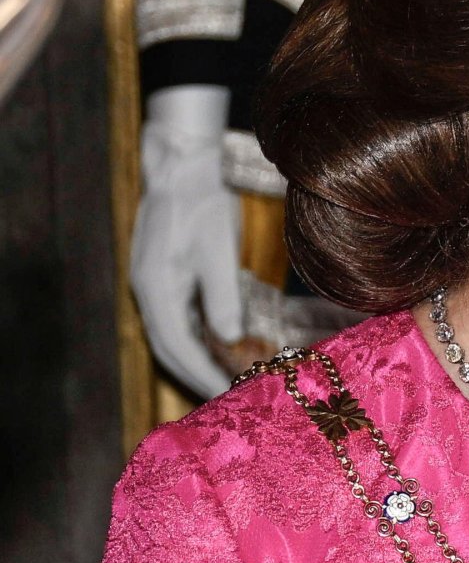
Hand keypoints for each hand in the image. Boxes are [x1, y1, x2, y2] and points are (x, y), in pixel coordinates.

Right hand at [130, 84, 242, 397]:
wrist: (183, 165)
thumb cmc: (203, 201)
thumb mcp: (218, 249)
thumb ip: (222, 296)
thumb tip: (228, 338)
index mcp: (156, 287)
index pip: (178, 346)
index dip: (201, 373)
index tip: (226, 394)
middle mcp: (147, 290)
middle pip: (167, 347)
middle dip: (195, 374)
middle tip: (226, 398)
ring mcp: (151, 283)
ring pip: (169, 335)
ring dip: (193, 359)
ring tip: (223, 378)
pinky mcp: (160, 276)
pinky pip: (174, 318)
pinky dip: (192, 337)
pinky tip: (216, 346)